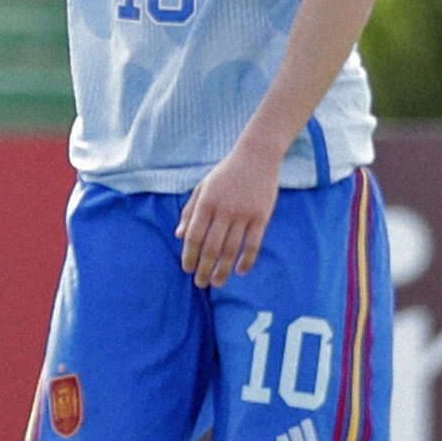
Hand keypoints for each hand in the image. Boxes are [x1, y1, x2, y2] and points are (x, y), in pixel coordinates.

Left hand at [177, 144, 279, 286]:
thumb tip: (179, 236)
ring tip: (218, 283)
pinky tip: (240, 271)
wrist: (256, 156)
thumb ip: (190, 211)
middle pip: (212, 247)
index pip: (194, 236)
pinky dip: (247, 260)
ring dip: (223, 270)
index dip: (189, 255)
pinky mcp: (262, 216)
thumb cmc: (226, 173)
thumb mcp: (202, 187)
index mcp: (206, 203)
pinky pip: (254, 244)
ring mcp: (244, 214)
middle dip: (204, 269)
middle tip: (201, 284)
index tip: (187, 269)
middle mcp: (224, 210)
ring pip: (232, 249)